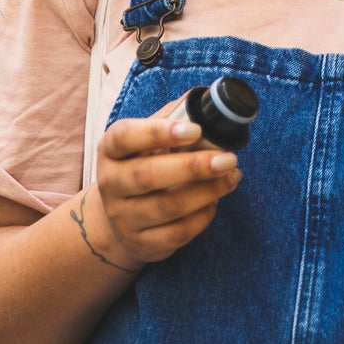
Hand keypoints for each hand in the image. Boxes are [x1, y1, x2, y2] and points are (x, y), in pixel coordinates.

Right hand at [77, 115, 241, 272]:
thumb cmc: (144, 165)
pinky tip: (215, 201)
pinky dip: (202, 216)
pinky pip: (177, 233)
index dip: (159, 132)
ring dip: (207, 191)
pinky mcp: (142, 243)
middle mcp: (110, 184)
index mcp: (111, 150)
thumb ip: (174, 118)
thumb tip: (210, 100)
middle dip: (192, 167)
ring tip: (232, 177)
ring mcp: (123, 218)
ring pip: (167, 206)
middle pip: (147, 175)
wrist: (121, 218)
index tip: (195, 130)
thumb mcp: (149, 140)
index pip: (126, 138)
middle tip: (228, 158)